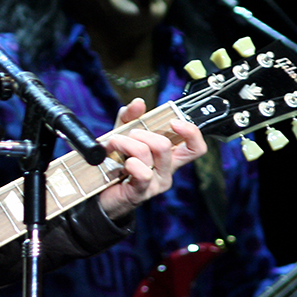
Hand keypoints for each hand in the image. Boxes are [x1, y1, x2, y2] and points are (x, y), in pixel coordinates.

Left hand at [96, 98, 206, 219]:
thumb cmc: (116, 164)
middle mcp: (166, 170)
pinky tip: (122, 164)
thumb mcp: (123, 135)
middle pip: (165, 145)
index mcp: (168, 156)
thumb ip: (129, 117)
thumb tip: (138, 103)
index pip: (195, 147)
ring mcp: (156, 183)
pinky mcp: (141, 192)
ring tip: (113, 146)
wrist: (101, 193)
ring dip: (125, 143)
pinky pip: (142, 173)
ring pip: (147, 153)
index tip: (174, 122)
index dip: (191, 132)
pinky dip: (128, 163)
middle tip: (126, 136)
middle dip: (140, 133)